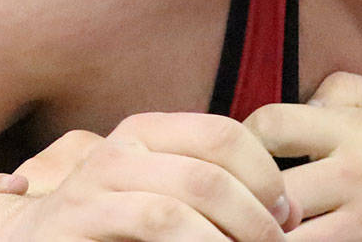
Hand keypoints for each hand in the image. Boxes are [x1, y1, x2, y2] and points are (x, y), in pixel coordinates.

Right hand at [0, 113, 290, 241]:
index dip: (267, 176)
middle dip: (256, 217)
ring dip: (228, 239)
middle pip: (210, 172)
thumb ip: (208, 187)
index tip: (287, 217)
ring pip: (179, 205)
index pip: (225, 134)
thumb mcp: (160, 192)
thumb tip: (286, 210)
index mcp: (145, 131)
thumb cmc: (111, 228)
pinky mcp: (74, 226)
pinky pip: (150, 230)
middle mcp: (118, 151)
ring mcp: (91, 189)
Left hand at [246, 72, 361, 239]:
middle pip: (269, 187)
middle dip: (245, 191)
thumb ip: (341, 89)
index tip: (243, 148)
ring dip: (264, 227)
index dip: (245, 136)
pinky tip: (281, 236)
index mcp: (356, 132)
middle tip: (237, 194)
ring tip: (252, 221)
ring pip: (286, 234)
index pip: (272, 126)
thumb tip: (297, 102)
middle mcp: (355, 179)